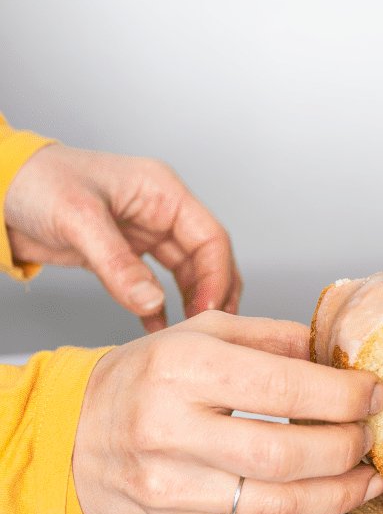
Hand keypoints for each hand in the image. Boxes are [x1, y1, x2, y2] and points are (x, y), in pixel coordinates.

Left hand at [4, 144, 240, 330]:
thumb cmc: (36, 182)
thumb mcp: (78, 220)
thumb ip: (118, 264)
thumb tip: (154, 304)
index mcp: (162, 192)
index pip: (210, 237)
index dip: (216, 276)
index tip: (208, 310)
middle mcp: (160, 211)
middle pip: (205, 257)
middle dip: (212, 291)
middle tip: (208, 326)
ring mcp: (143, 232)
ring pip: (185, 272)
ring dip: (190, 301)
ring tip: (190, 331)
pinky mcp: (124, 252)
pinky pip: (154, 283)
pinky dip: (159, 306)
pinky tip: (158, 328)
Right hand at [72, 311, 382, 513]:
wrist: (68, 431)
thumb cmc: (144, 376)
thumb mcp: (202, 334)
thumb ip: (275, 339)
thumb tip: (344, 357)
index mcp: (182, 368)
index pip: (286, 388)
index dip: (346, 396)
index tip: (377, 394)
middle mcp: (169, 428)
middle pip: (286, 453)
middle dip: (347, 448)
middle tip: (370, 436)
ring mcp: (168, 485)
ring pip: (278, 504)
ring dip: (340, 494)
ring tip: (367, 477)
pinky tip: (326, 499)